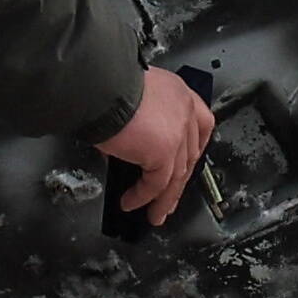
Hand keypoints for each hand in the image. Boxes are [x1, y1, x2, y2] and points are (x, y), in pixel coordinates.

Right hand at [100, 69, 216, 227]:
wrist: (97, 85)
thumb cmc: (103, 84)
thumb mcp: (127, 100)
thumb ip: (135, 124)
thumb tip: (123, 150)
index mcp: (177, 93)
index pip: (200, 123)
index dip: (195, 147)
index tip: (188, 163)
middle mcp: (183, 110)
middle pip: (189, 154)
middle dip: (179, 182)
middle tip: (169, 198)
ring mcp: (177, 132)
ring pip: (176, 174)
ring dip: (165, 198)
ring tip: (154, 213)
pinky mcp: (164, 151)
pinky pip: (156, 183)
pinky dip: (143, 197)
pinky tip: (132, 203)